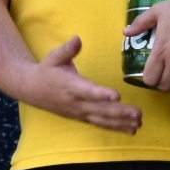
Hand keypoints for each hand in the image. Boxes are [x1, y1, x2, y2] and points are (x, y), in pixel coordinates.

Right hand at [22, 36, 140, 132]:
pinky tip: (131, 130)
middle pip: (100, 110)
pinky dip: (115, 128)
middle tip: (138, 114)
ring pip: (102, 120)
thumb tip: (78, 39)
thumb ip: (67, 49)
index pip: (88, 91)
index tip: (117, 96)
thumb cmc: (47, 70)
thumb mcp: (54, 57)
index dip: (102, 94)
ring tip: (138, 124)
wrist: (32, 89)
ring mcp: (79, 112)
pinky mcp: (81, 117)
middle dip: (119, 113)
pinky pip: (100, 124)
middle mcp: (76, 102)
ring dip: (120, 123)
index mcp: (71, 86)